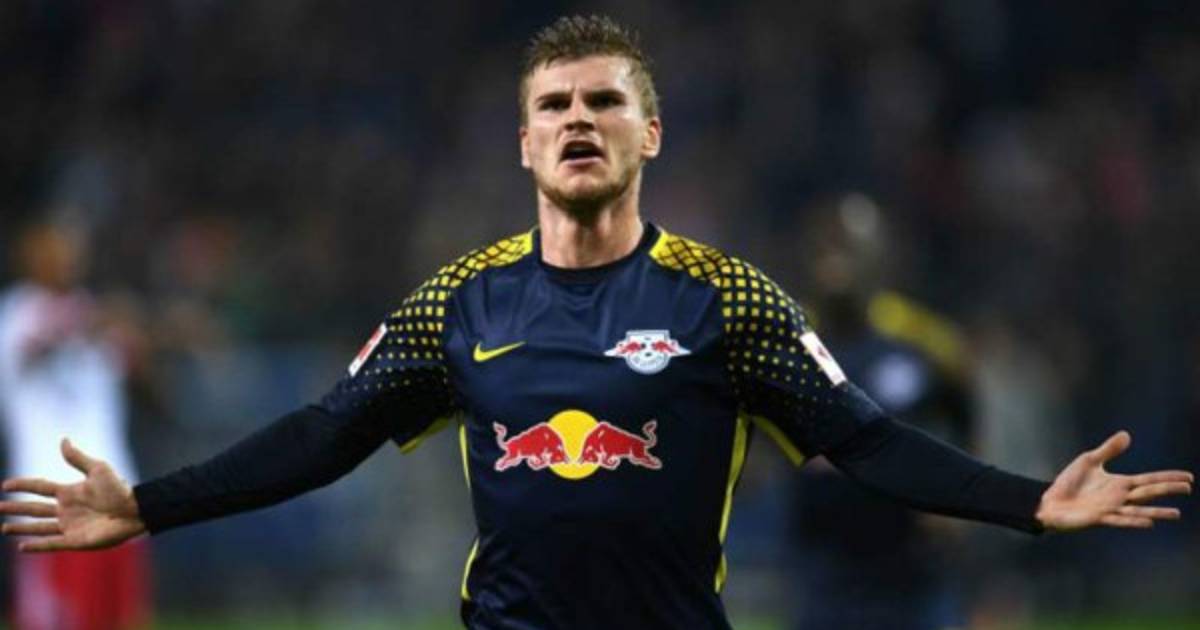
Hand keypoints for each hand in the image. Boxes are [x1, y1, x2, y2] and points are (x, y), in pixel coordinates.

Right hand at [0, 439, 145, 551]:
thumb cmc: (119, 489)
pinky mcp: (75, 540)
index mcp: (70, 492)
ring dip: (22, 527)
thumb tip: (63, 439)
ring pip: (39, 527)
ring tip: (4, 527)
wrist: (135, 510)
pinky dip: (37, 545)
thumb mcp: (98, 469)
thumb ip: (77, 458)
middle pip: (35, 509)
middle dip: (16, 508)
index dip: (23, 486)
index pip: (40, 487)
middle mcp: (67, 509)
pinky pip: (52, 544)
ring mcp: (70, 525)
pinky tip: (21, 546)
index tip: (5, 485)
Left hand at [1036, 431, 1192, 531]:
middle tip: (1188, 487)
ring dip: (1157, 511)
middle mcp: (1119, 497)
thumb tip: (1127, 435)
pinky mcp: (1099, 518)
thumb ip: (1108, 450)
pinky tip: (1148, 522)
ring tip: (1176, 513)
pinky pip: (1120, 519)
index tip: (1188, 477)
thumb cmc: (1069, 483)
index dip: (1168, 477)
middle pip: (1149, 492)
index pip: (1149, 479)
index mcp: (1119, 483)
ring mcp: (1111, 508)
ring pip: (1139, 510)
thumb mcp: (1089, 461)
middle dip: (1167, 489)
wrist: (1050, 501)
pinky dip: (1134, 520)